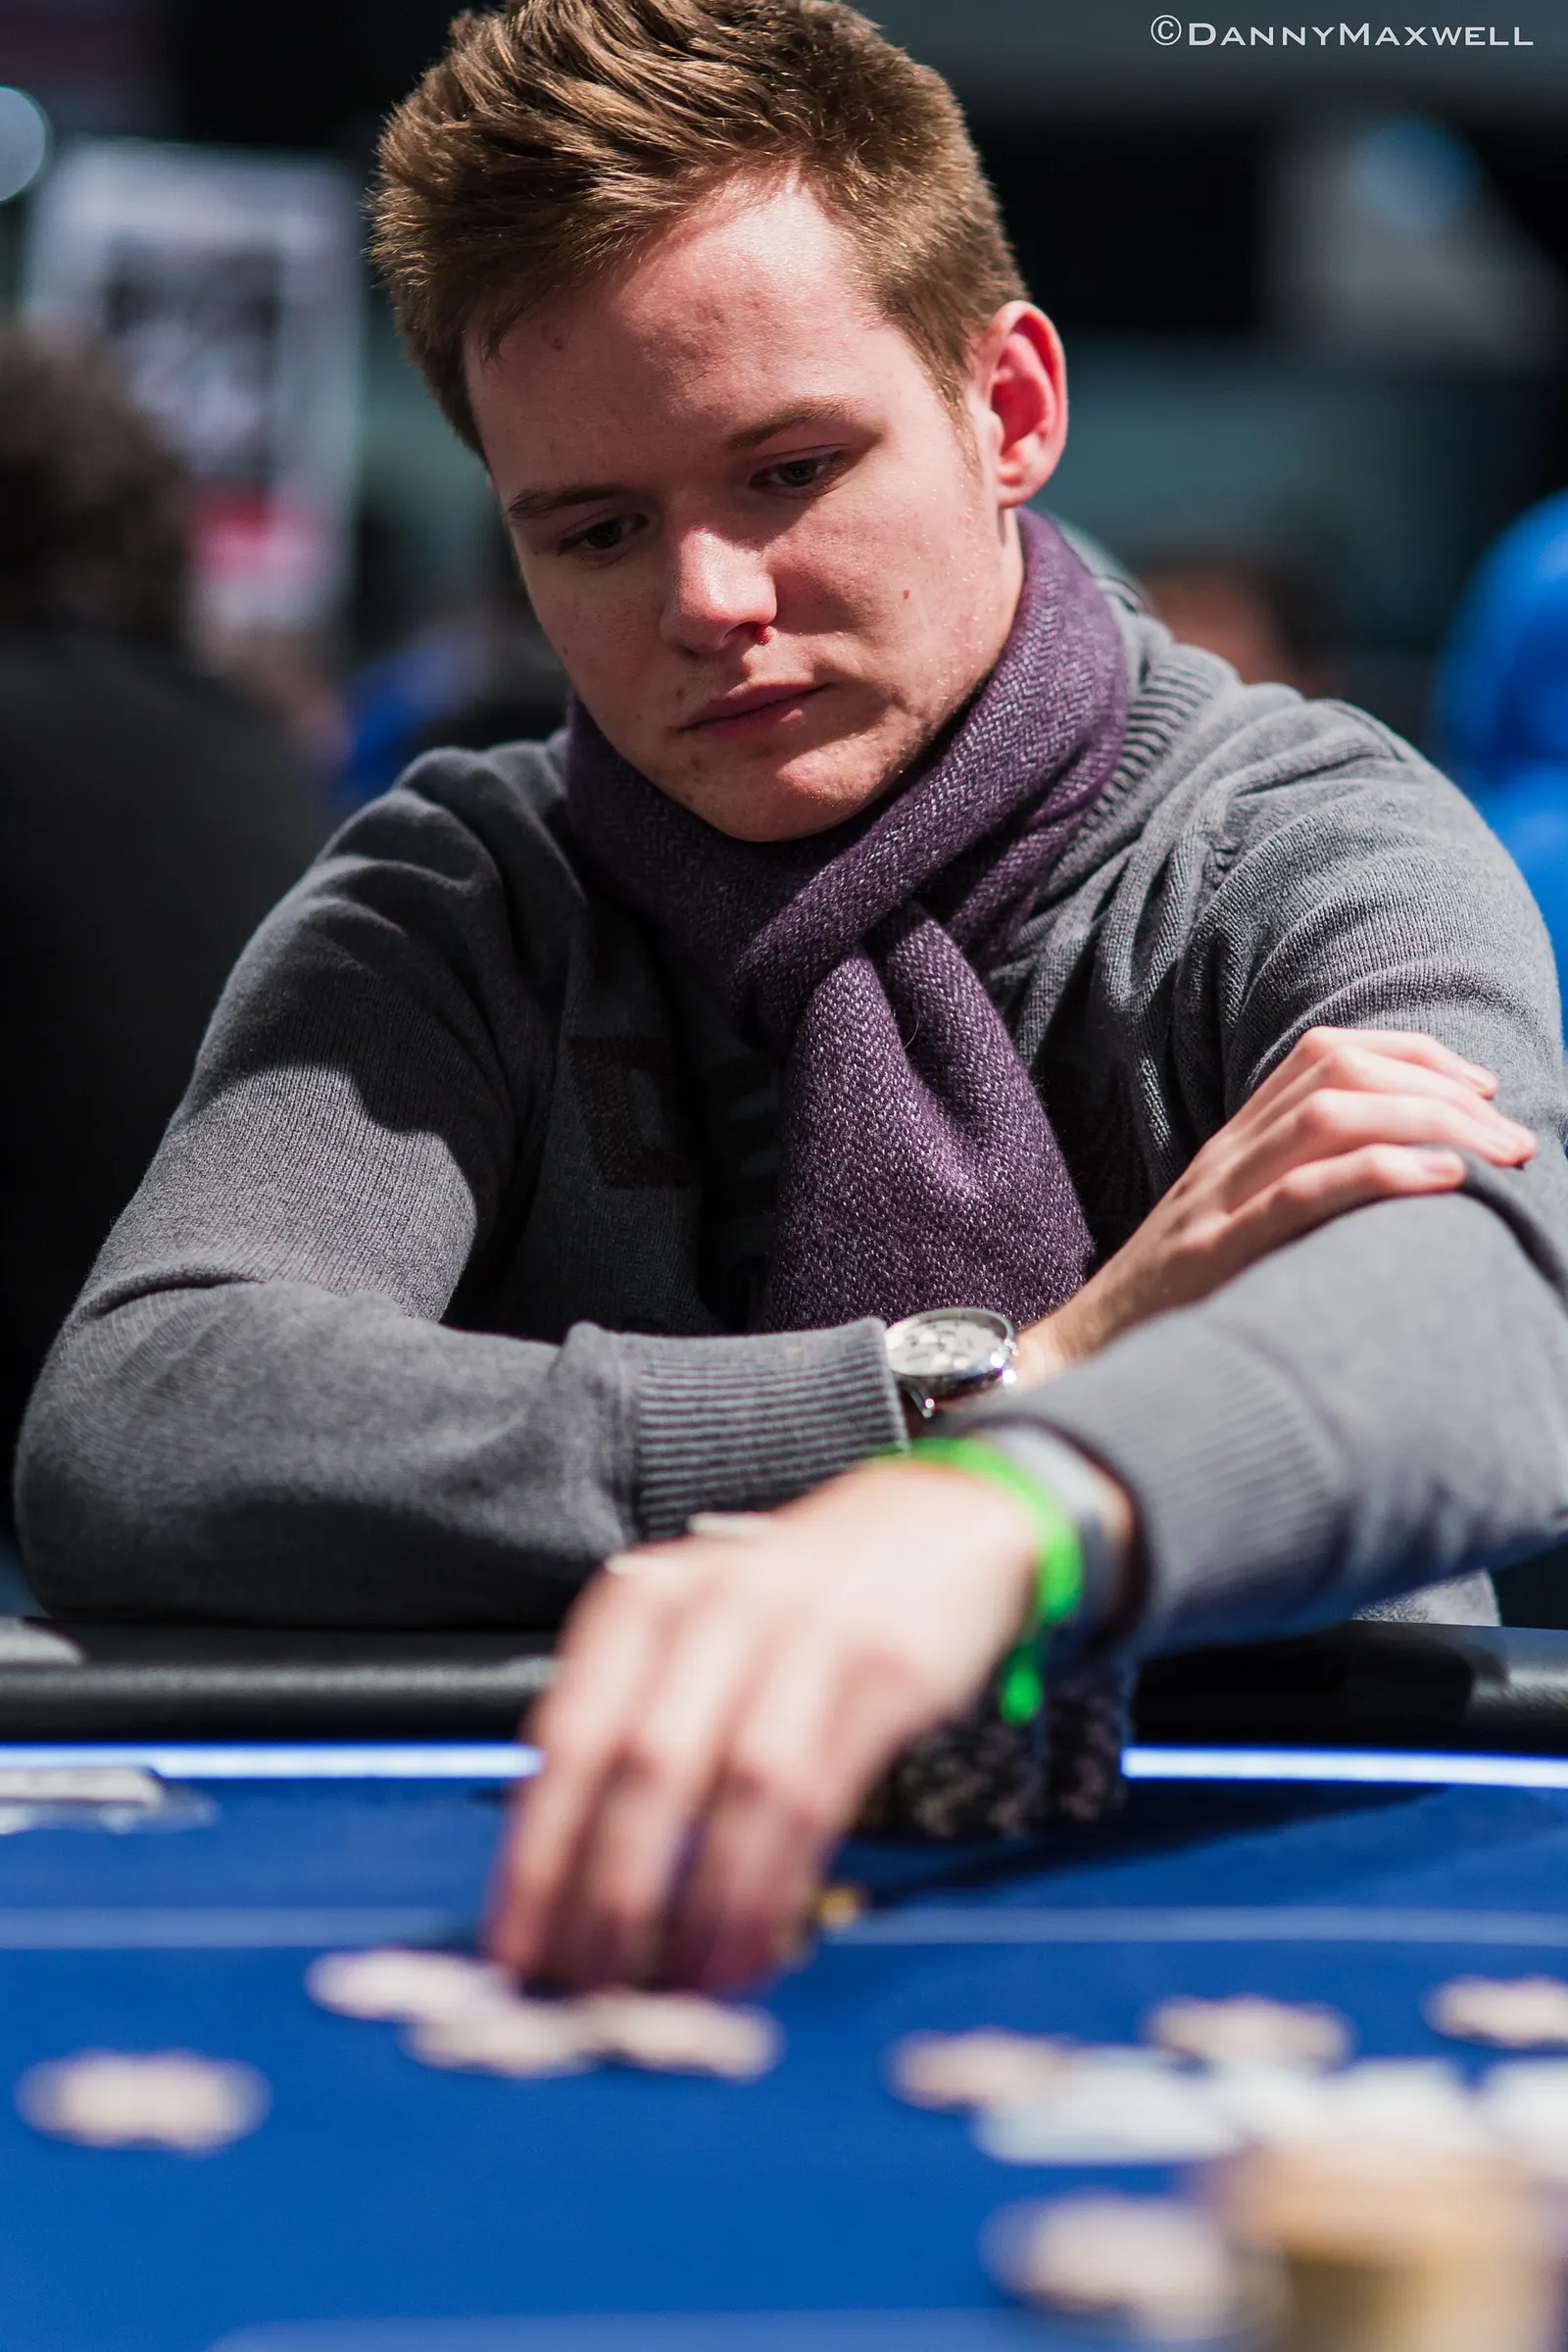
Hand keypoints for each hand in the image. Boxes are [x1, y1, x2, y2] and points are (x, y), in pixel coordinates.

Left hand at [485, 1461, 1040, 1993]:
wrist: (946, 1518)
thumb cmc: (804, 1594)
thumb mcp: (699, 1623)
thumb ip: (635, 1713)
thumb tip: (563, 1863)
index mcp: (648, 1599)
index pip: (569, 1736)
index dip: (536, 1853)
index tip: (515, 1945)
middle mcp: (716, 1607)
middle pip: (642, 1769)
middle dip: (606, 1896)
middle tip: (585, 1989)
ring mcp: (805, 1635)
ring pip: (731, 1794)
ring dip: (696, 1909)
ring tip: (672, 1989)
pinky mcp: (883, 1674)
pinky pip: (815, 1800)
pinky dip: (774, 1888)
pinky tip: (750, 1947)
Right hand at [1016, 1027, 1534, 1380]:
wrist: (1083, 1360)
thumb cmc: (1172, 1312)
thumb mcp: (1231, 1233)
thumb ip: (1294, 1199)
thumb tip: (1401, 1189)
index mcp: (1232, 1146)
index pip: (1323, 1053)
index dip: (1411, 1052)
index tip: (1480, 1083)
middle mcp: (1226, 1158)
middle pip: (1339, 1073)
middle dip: (1441, 1088)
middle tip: (1513, 1134)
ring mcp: (1217, 1202)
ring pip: (1330, 1116)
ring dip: (1430, 1120)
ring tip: (1496, 1153)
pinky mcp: (1215, 1255)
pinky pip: (1304, 1192)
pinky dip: (1382, 1173)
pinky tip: (1443, 1179)